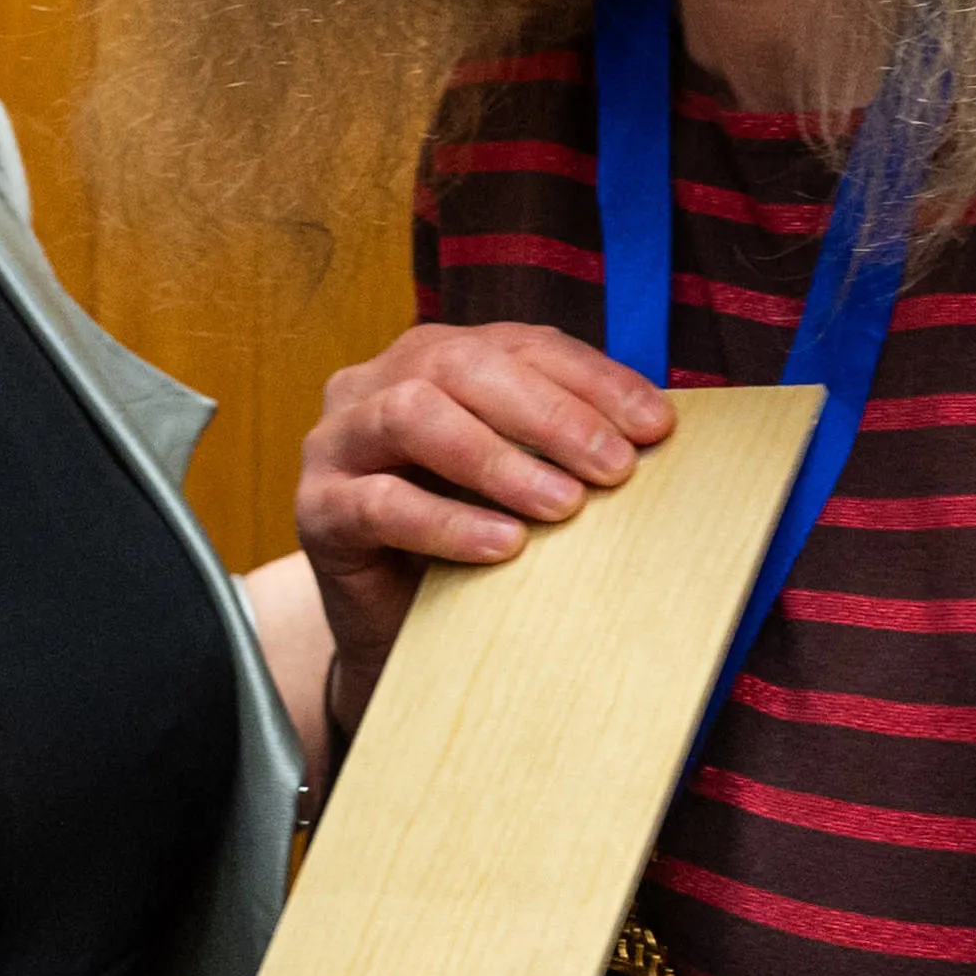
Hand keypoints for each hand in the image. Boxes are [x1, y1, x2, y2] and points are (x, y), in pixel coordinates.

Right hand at [293, 326, 673, 741]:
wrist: (396, 631)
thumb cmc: (469, 541)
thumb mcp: (525, 482)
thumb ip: (569, 446)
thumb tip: (658, 433)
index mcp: (434, 359)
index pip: (518, 345)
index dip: (592, 379)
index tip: (656, 427)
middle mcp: (376, 384)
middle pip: (459, 364)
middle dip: (547, 413)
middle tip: (614, 467)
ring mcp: (336, 443)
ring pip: (411, 415)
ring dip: (496, 458)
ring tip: (562, 506)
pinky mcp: (317, 510)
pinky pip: (379, 503)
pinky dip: (448, 522)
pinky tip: (502, 546)